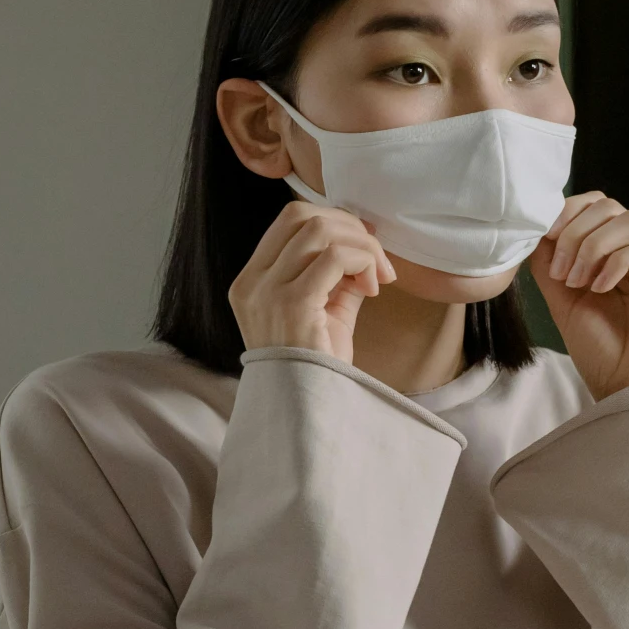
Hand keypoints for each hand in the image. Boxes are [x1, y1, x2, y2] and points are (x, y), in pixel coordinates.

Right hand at [230, 202, 395, 365]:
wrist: (308, 413)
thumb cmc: (317, 369)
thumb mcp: (324, 311)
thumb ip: (335, 275)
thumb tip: (364, 243)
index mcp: (251, 281)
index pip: (288, 221)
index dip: (333, 221)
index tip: (363, 245)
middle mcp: (251, 283)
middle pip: (301, 216)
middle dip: (349, 227)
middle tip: (377, 258)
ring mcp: (267, 293)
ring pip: (320, 231)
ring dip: (361, 246)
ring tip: (378, 278)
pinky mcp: (291, 305)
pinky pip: (334, 257)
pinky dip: (363, 262)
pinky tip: (373, 289)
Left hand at [529, 192, 628, 400]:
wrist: (627, 392)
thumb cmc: (601, 352)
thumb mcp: (563, 301)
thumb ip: (550, 263)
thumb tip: (538, 228)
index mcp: (614, 253)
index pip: (595, 207)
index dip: (568, 212)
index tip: (544, 238)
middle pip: (611, 208)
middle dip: (576, 232)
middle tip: (562, 271)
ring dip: (594, 246)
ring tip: (579, 282)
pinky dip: (618, 262)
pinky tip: (601, 288)